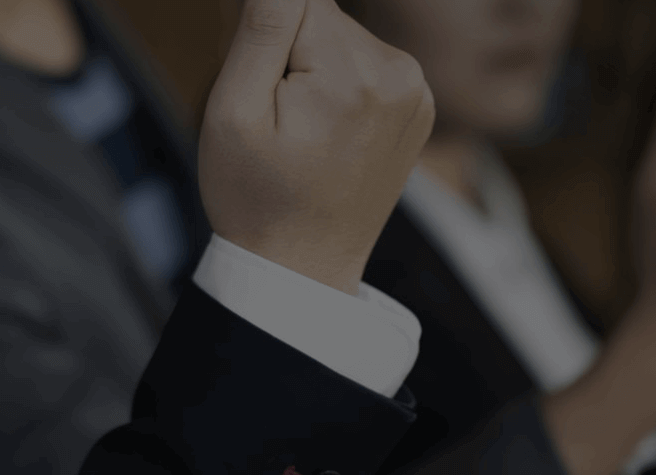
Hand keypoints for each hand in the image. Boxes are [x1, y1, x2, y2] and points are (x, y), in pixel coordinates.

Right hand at [198, 0, 434, 293]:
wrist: (303, 268)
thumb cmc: (257, 197)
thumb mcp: (234, 111)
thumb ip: (259, 25)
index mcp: (354, 75)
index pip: (293, 0)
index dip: (259, 33)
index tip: (258, 82)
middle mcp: (400, 74)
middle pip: (321, 15)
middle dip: (287, 48)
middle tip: (274, 114)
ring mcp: (417, 91)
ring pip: (343, 36)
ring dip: (312, 64)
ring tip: (299, 127)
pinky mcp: (420, 104)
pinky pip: (367, 63)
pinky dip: (340, 81)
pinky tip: (326, 130)